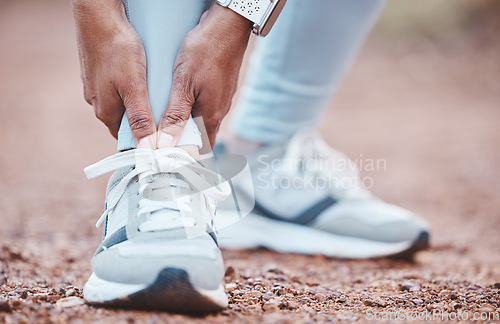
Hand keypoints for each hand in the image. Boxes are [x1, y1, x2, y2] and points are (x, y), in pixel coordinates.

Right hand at [71, 0, 156, 147]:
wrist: (98, 15)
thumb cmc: (117, 48)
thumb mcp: (134, 87)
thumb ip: (140, 118)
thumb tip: (146, 147)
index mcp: (105, 112)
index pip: (128, 138)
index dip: (146, 139)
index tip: (164, 138)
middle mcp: (98, 103)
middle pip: (127, 121)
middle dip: (145, 120)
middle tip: (166, 115)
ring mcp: (96, 87)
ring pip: (123, 103)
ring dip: (139, 102)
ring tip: (157, 95)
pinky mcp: (98, 72)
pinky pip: (118, 87)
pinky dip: (132, 87)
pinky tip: (143, 78)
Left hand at [157, 3, 251, 147]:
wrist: (227, 26)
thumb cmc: (206, 51)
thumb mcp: (183, 84)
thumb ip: (175, 115)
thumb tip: (166, 143)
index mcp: (212, 116)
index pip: (200, 149)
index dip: (184, 156)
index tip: (165, 157)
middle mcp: (220, 111)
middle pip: (200, 136)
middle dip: (182, 140)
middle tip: (160, 139)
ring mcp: (222, 99)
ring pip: (202, 119)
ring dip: (185, 123)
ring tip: (165, 120)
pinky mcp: (221, 87)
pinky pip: (205, 105)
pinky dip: (191, 108)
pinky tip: (179, 100)